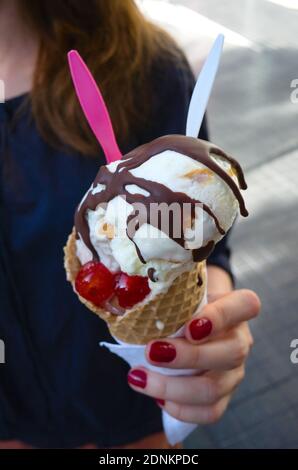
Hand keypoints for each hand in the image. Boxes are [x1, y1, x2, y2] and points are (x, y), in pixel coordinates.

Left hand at [127, 271, 260, 423]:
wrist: (193, 327)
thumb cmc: (184, 308)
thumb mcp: (182, 297)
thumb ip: (170, 301)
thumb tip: (131, 312)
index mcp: (237, 308)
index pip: (247, 305)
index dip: (220, 317)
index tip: (188, 327)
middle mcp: (241, 340)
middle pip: (231, 353)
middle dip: (187, 357)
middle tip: (151, 352)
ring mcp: (235, 372)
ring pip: (214, 388)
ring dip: (173, 386)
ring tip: (139, 377)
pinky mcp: (225, 396)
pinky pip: (210, 412)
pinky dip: (180, 408)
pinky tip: (157, 397)